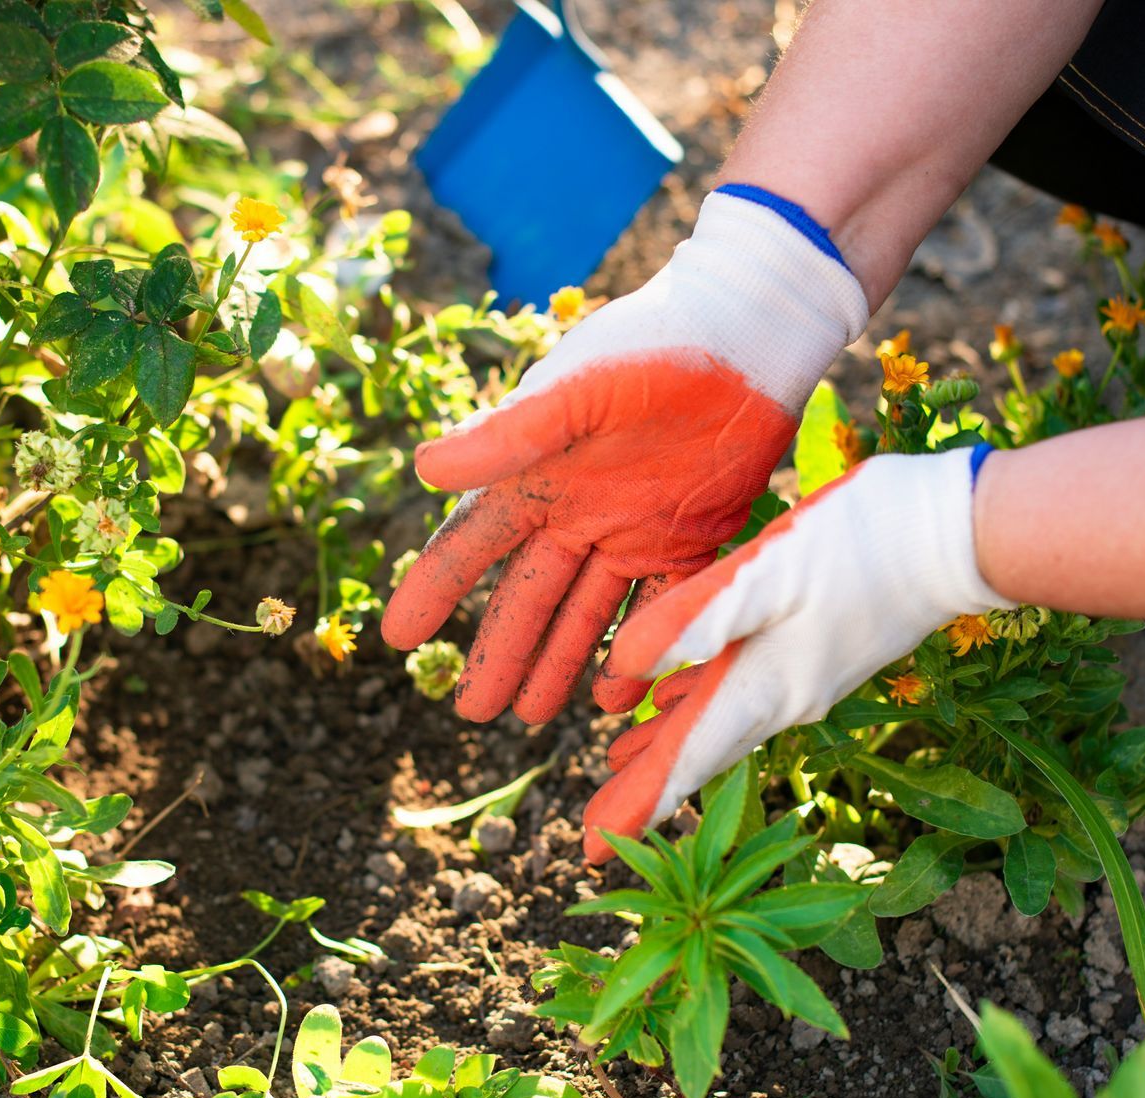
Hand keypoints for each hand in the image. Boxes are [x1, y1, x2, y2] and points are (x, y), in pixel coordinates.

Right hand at [381, 190, 868, 724]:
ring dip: (559, 664)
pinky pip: (659, 609)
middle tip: (474, 714)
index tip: (397, 639)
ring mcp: (632, 530)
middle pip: (527, 598)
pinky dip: (641, 653)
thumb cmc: (652, 346)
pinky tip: (620, 696)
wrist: (748, 332)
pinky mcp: (690, 538)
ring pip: (586, 615)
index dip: (433, 592)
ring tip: (534, 718)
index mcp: (535, 476)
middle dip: (500, 654)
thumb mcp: (574, 391)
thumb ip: (506, 437)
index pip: (470, 546)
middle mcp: (575, 511)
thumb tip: (423, 470)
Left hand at [582, 449, 1011, 859]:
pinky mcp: (818, 651)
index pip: (688, 762)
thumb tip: (625, 667)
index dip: (635, 805)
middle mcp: (783, 698)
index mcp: (765, 688)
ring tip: (616, 764)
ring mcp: (804, 679)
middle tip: (590, 835)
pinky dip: (699, 703)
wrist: (962, 533)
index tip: (590, 851)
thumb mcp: (770, 571)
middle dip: (643, 791)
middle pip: (699, 755)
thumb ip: (699, 619)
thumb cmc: (865, 544)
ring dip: (668, 748)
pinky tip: (676, 695)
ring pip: (718, 724)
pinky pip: (742, 693)